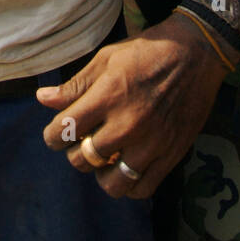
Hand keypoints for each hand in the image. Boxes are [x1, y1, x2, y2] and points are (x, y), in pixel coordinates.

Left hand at [38, 14, 227, 198]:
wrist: (196, 53)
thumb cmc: (147, 51)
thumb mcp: (107, 59)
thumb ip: (76, 85)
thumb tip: (43, 99)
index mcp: (108, 96)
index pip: (65, 130)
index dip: (53, 135)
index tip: (56, 134)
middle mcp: (128, 124)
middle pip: (83, 159)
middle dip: (75, 151)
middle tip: (82, 140)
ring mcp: (152, 143)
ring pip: (111, 183)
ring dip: (101, 173)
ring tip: (104, 157)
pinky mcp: (171, 154)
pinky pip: (141, 189)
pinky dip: (129, 185)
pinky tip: (126, 166)